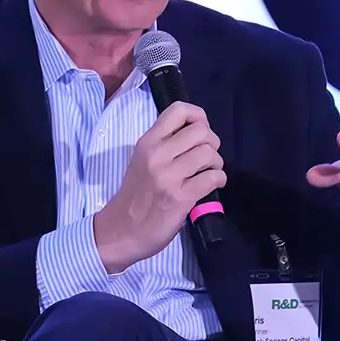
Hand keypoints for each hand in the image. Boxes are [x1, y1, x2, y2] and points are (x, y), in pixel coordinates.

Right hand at [93, 102, 225, 272]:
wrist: (121, 230)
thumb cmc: (135, 196)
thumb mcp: (142, 160)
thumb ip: (165, 145)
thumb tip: (198, 135)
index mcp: (148, 142)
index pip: (179, 110)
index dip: (199, 117)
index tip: (199, 133)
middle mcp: (157, 154)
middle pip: (202, 132)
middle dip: (212, 144)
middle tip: (205, 159)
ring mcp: (168, 176)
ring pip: (209, 154)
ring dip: (216, 164)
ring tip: (207, 173)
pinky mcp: (180, 197)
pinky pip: (212, 177)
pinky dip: (218, 180)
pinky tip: (211, 186)